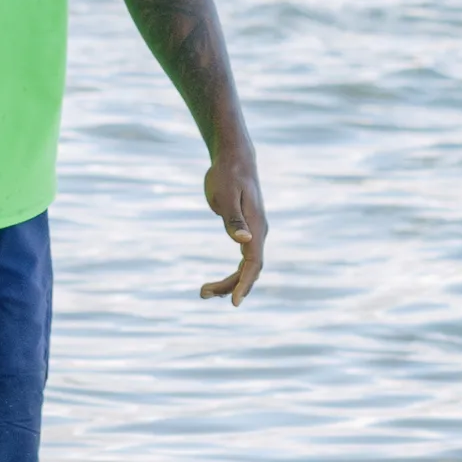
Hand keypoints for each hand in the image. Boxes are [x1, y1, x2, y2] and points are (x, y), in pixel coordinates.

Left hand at [202, 144, 265, 303]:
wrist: (234, 159)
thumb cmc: (228, 175)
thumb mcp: (225, 196)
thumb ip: (234, 219)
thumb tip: (244, 242)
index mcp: (256, 227)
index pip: (254, 263)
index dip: (245, 284)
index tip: (234, 302)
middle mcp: (259, 233)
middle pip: (250, 269)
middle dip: (230, 286)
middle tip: (202, 293)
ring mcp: (254, 233)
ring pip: (247, 267)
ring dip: (230, 282)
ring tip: (204, 292)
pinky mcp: (247, 230)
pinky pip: (243, 259)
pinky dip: (233, 273)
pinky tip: (219, 282)